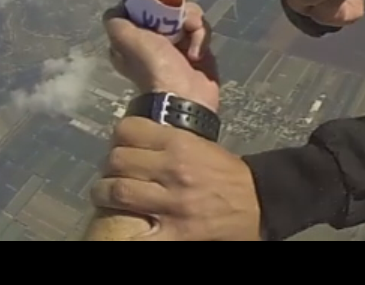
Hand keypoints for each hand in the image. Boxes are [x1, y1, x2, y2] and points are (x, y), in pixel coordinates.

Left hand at [89, 117, 261, 240]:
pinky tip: (117, 225)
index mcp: (181, 143)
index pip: (129, 130)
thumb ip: (170, 143)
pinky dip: (120, 229)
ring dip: (104, 194)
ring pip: (116, 191)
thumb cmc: (229, 174)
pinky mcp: (174, 232)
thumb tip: (136, 144)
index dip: (119, 138)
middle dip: (110, 166)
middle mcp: (173, 169)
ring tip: (107, 196)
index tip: (121, 145)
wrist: (260, 203)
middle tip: (114, 173)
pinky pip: (135, 234)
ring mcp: (171, 202)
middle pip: (117, 160)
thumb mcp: (201, 146)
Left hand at [104, 2, 220, 112]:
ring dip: (192, 21)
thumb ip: (115, 18)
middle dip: (176, 3)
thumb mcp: (124, 38)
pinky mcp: (198, 48)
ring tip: (192, 34)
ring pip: (188, 14)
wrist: (184, 94)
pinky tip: (198, 52)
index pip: (142, 5)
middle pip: (168, 6)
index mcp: (133, 36)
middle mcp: (154, 38)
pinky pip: (202, 29)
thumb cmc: (153, 65)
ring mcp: (178, 43)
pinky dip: (201, 37)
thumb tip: (119, 5)